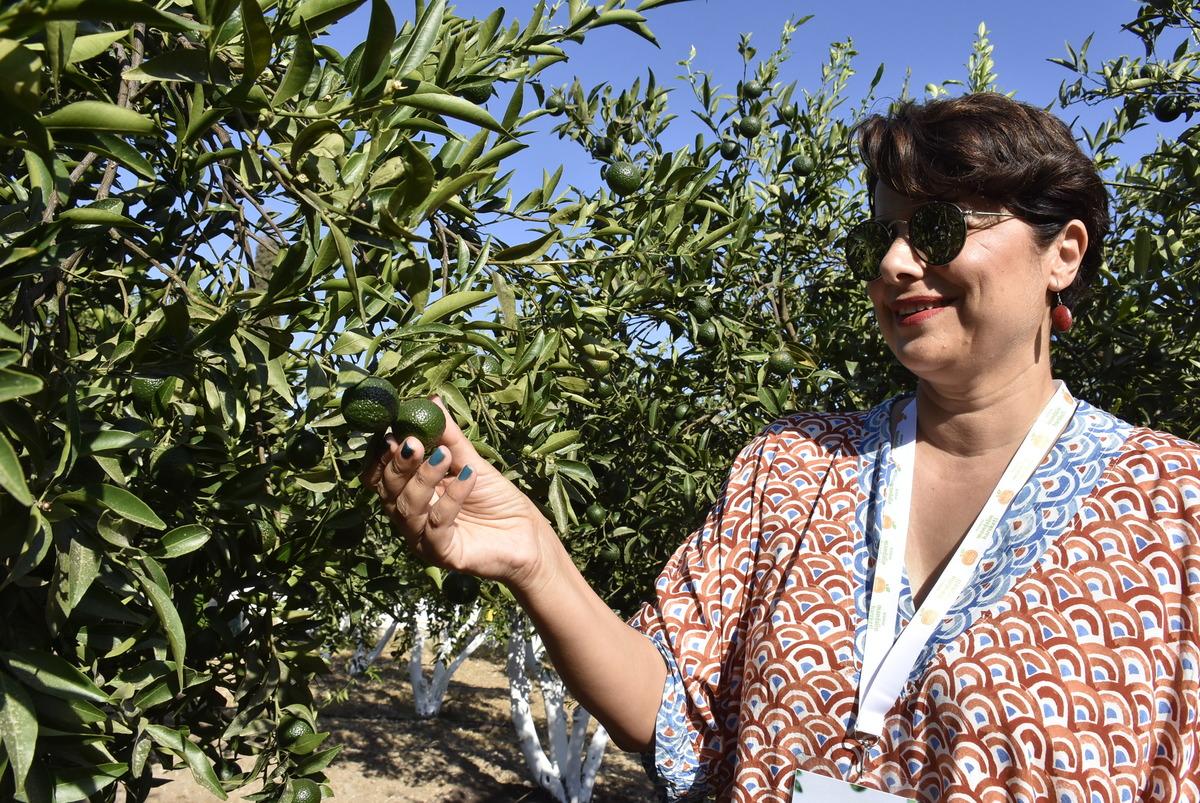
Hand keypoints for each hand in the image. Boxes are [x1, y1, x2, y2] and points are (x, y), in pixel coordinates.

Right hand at [361, 397, 558, 592]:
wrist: (528, 538)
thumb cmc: (497, 501)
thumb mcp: (472, 463)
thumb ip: (449, 437)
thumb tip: (433, 399)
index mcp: (411, 494)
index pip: (381, 476)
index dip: (381, 455)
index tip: (390, 429)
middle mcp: (411, 518)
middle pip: (389, 489)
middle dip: (399, 463)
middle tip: (412, 441)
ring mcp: (423, 538)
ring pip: (408, 507)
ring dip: (423, 477)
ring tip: (442, 455)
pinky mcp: (442, 554)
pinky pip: (437, 525)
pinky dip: (451, 498)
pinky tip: (468, 476)